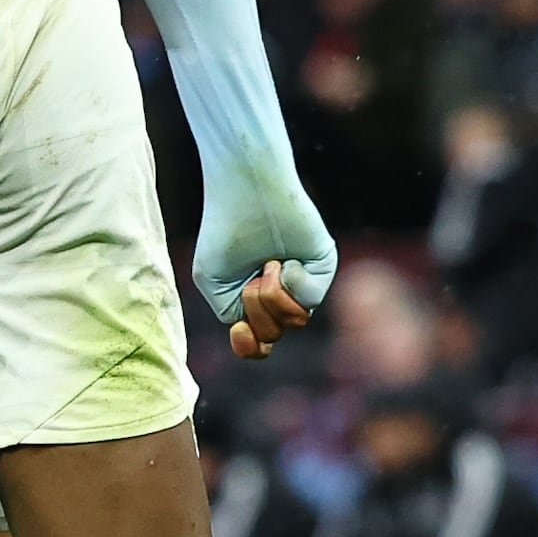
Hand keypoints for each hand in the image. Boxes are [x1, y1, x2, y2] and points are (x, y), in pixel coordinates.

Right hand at [198, 176, 337, 358]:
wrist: (244, 190)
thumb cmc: (223, 230)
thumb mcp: (214, 282)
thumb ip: (236, 314)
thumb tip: (270, 333)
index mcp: (255, 299)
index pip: (258, 343)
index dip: (250, 346)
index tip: (240, 330)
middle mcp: (283, 292)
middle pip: (274, 333)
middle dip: (257, 308)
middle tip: (252, 276)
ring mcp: (305, 280)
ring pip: (295, 319)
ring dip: (272, 295)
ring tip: (267, 264)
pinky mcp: (323, 265)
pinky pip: (311, 297)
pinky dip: (292, 282)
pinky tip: (284, 259)